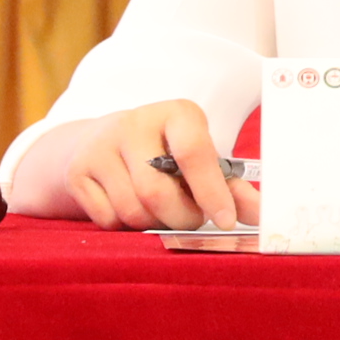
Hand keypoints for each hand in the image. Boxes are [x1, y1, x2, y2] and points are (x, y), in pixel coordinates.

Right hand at [67, 99, 233, 228]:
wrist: (101, 141)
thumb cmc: (164, 153)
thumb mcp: (198, 157)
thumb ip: (230, 186)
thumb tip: (262, 215)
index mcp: (176, 113)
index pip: (195, 152)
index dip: (212, 191)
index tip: (225, 220)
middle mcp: (134, 123)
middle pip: (157, 191)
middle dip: (180, 217)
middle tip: (190, 219)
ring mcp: (100, 146)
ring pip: (132, 209)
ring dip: (153, 224)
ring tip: (161, 211)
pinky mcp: (77, 171)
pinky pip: (107, 219)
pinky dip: (125, 226)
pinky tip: (131, 208)